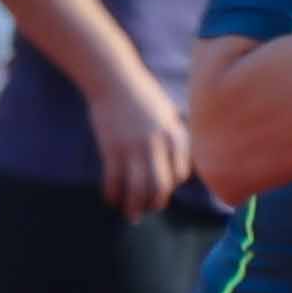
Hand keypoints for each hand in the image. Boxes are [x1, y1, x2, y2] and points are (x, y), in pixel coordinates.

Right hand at [80, 49, 192, 215]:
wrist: (113, 78)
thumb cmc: (141, 95)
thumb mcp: (168, 114)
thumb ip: (174, 137)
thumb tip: (177, 166)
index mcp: (174, 134)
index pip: (181, 173)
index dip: (172, 185)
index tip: (162, 188)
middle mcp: (157, 144)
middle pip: (160, 186)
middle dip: (155, 203)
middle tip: (148, 209)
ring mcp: (133, 147)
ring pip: (137, 189)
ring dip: (134, 206)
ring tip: (130, 214)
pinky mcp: (111, 148)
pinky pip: (113, 180)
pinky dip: (112, 194)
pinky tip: (110, 198)